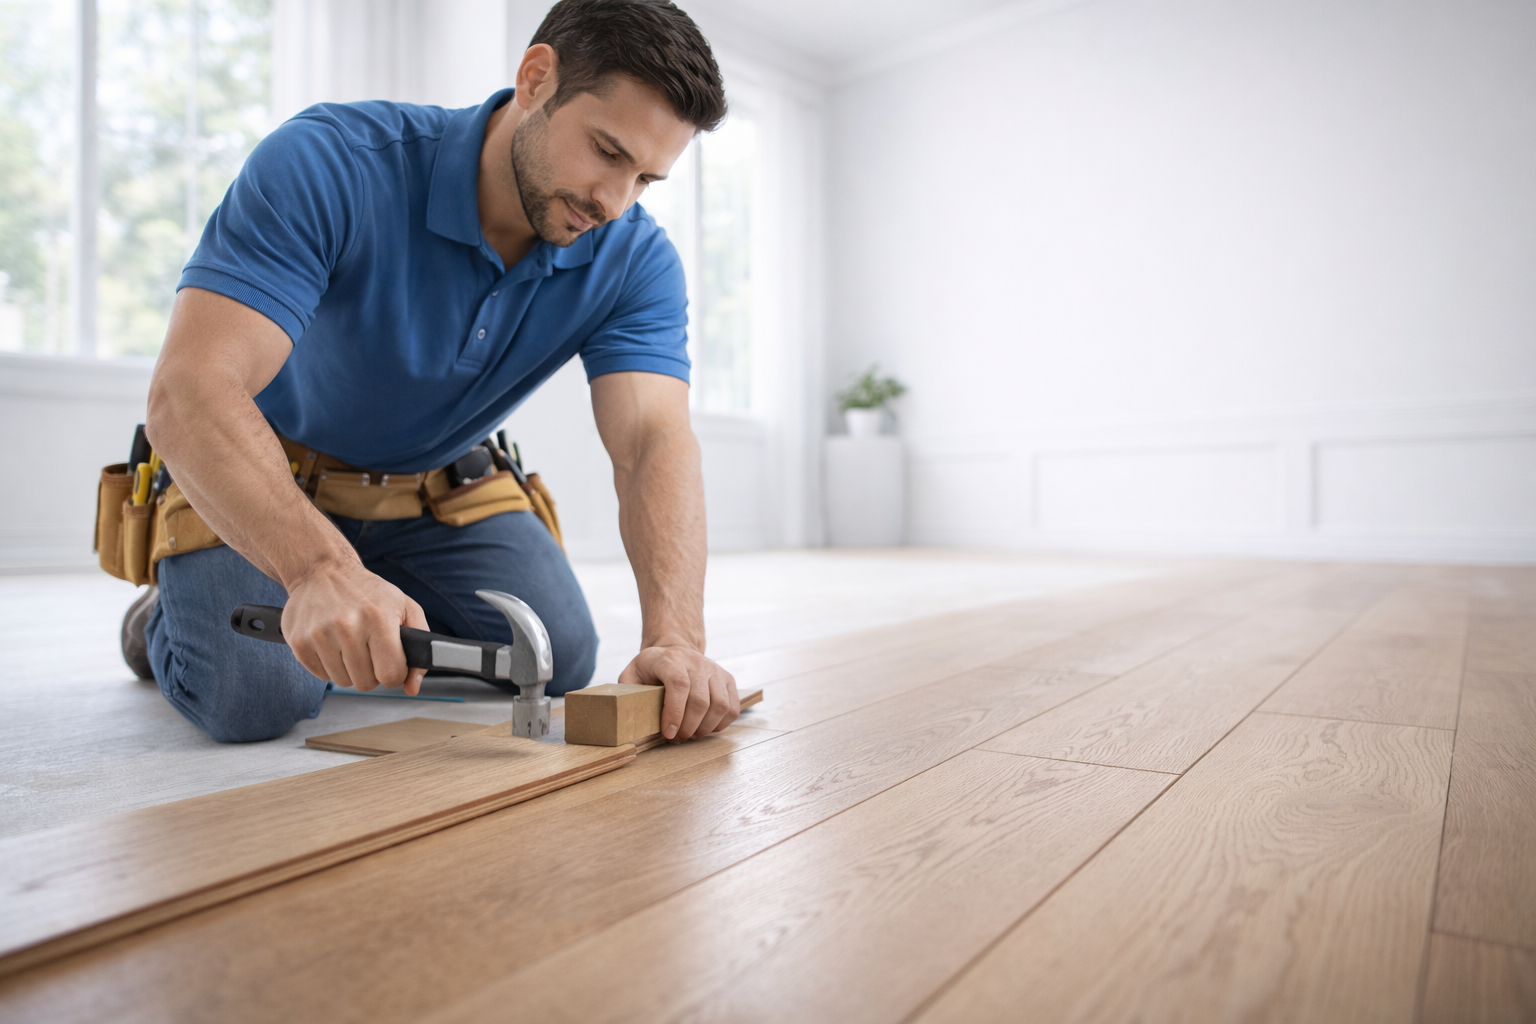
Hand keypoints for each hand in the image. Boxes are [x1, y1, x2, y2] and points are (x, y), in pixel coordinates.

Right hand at [280, 558, 428, 694]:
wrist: (323, 571)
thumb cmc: (368, 592)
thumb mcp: (405, 608)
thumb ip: (419, 648)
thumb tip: (412, 687)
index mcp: (378, 619)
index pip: (391, 675)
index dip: (394, 672)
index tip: (390, 660)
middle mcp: (347, 627)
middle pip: (366, 683)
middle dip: (371, 671)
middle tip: (368, 648)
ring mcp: (319, 635)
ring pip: (343, 681)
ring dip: (349, 669)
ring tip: (349, 643)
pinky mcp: (299, 642)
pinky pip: (321, 675)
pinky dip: (329, 665)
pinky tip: (332, 643)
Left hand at [619, 643, 738, 741]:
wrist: (676, 650)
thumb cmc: (652, 668)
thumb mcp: (632, 674)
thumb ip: (627, 691)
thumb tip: (625, 715)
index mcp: (670, 660)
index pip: (679, 685)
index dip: (675, 713)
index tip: (668, 733)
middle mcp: (696, 662)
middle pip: (700, 701)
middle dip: (688, 728)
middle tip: (676, 739)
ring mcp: (715, 670)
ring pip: (720, 706)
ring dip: (705, 728)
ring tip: (691, 734)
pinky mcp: (728, 680)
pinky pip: (732, 708)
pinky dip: (720, 724)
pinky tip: (705, 727)